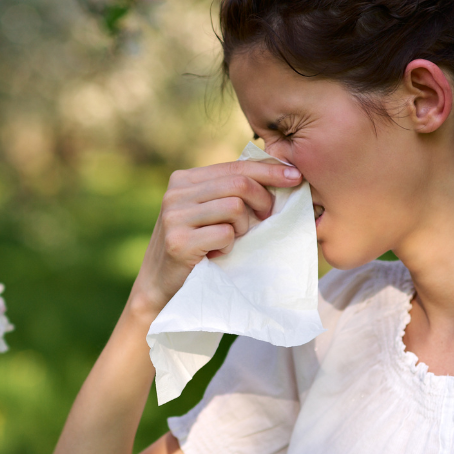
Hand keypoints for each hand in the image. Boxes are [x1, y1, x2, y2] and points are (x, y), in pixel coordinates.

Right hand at [128, 159, 301, 315]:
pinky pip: (225, 234)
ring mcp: (174, 216)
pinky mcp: (178, 241)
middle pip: (238, 184)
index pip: (235, 166)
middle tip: (265, 218)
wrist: (159, 287)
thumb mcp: (208, 212)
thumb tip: (277, 176)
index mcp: (184, 179)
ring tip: (231, 240)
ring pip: (234, 207)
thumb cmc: (194, 248)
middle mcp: (176, 192)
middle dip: (262, 201)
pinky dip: (229, 246)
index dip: (268, 170)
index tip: (295, 176)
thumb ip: (229, 193)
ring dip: (243, 228)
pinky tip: (216, 254)